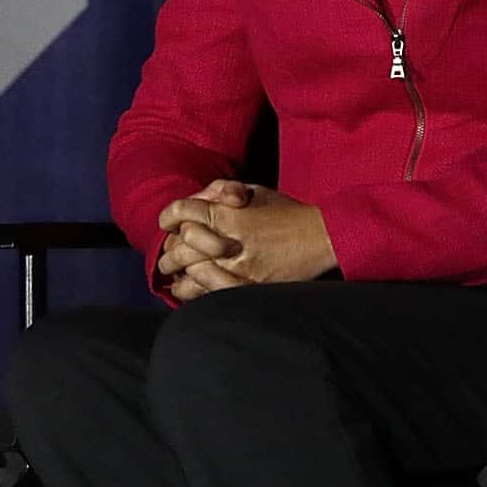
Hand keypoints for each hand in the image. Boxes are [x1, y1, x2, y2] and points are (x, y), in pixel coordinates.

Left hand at [160, 181, 333, 293]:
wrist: (320, 237)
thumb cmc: (286, 212)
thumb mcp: (255, 192)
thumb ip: (223, 193)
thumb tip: (197, 201)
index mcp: (228, 214)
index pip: (182, 213)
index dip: (169, 216)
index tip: (166, 222)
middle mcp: (229, 241)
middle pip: (182, 246)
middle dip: (170, 251)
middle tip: (166, 256)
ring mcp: (239, 268)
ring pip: (192, 273)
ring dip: (180, 273)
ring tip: (175, 276)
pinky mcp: (249, 287)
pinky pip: (212, 294)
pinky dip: (197, 292)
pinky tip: (192, 289)